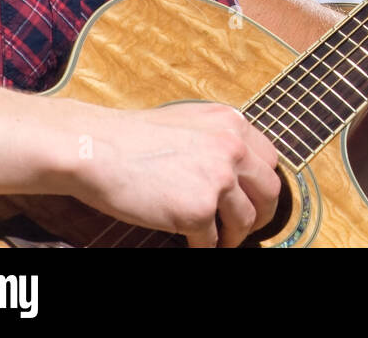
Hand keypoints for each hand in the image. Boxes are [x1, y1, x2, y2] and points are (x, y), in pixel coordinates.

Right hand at [68, 101, 279, 247]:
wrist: (97, 149)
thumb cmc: (133, 137)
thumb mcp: (189, 120)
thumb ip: (217, 138)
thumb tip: (235, 166)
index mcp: (232, 123)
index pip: (269, 159)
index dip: (263, 183)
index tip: (256, 197)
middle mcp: (232, 149)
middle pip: (270, 191)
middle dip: (262, 213)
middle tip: (248, 226)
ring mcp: (218, 180)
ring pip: (246, 220)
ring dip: (235, 235)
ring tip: (222, 241)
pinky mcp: (197, 211)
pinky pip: (212, 240)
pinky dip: (205, 247)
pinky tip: (195, 245)